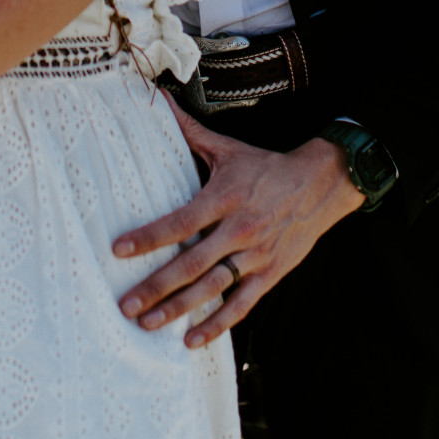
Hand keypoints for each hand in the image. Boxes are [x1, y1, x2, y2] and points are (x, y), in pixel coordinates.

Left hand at [112, 106, 362, 348]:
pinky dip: (216, 324)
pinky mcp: (270, 274)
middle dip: (156, 287)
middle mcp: (239, 229)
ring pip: (212, 289)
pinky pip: (241, 305)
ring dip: (178, 310)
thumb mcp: (227, 148)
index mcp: (224, 198)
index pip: (180, 222)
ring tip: (147, 325)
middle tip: (125, 304)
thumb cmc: (264, 167)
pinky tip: (191, 340)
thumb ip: (188, 131)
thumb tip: (157, 99)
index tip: (119, 250)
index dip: (149, 237)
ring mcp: (256, 256)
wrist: (320, 185)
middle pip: (192, 264)